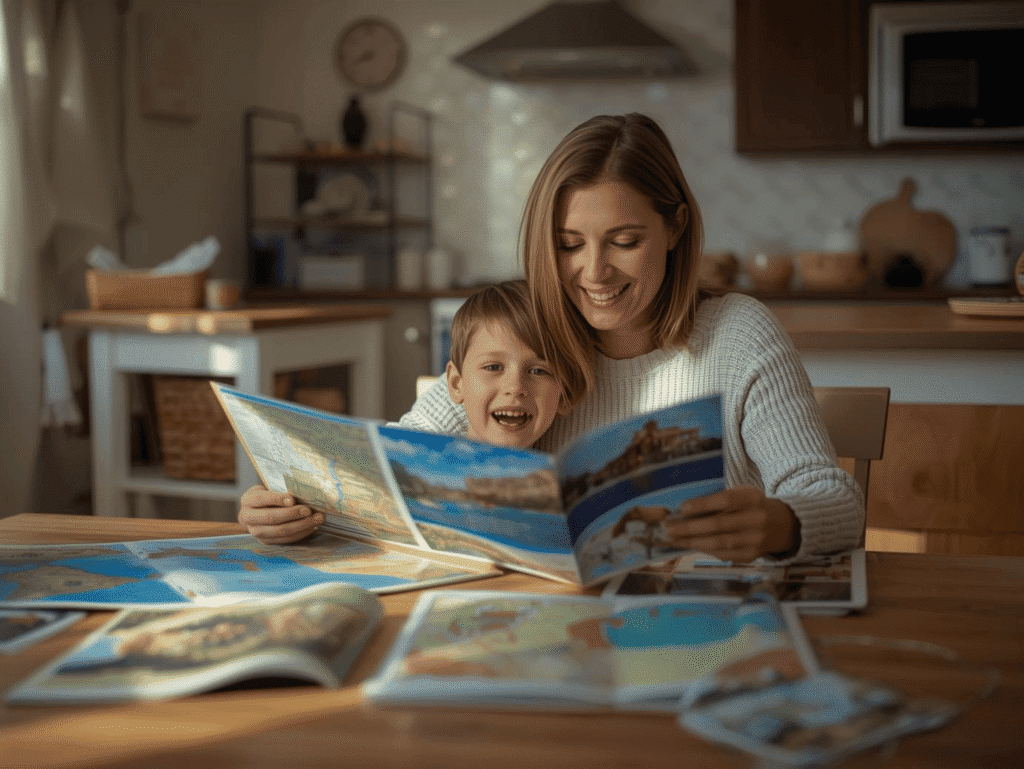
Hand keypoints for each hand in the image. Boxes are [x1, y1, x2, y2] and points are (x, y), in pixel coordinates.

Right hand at [238, 484, 323, 543]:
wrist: (259, 510)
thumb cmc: (269, 495)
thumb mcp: (269, 488)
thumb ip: (281, 490)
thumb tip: (303, 492)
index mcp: (248, 501)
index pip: (261, 499)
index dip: (277, 499)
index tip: (293, 499)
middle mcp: (248, 518)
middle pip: (271, 517)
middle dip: (292, 514)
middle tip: (309, 510)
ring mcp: (257, 532)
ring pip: (280, 531)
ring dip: (301, 525)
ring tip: (317, 519)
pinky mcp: (267, 542)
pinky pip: (286, 539)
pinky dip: (301, 533)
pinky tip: (313, 527)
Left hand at [661, 486, 798, 562]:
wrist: (782, 525)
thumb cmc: (751, 506)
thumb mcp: (741, 495)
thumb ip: (718, 501)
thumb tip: (685, 511)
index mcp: (753, 498)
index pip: (726, 501)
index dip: (703, 504)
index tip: (683, 508)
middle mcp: (756, 519)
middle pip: (719, 525)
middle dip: (690, 528)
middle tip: (669, 528)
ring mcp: (755, 540)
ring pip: (719, 543)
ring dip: (692, 541)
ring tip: (674, 539)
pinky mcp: (751, 556)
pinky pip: (723, 554)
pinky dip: (704, 550)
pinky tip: (689, 545)